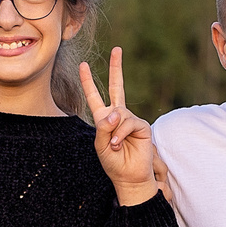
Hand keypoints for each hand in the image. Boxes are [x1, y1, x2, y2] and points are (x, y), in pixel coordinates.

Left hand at [79, 48, 156, 202]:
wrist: (130, 177)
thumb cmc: (113, 163)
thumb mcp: (100, 145)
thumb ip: (104, 127)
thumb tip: (116, 111)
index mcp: (103, 119)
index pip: (94, 97)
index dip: (88, 81)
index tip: (83, 65)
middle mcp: (118, 116)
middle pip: (117, 87)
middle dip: (116, 68)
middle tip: (117, 49)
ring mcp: (130, 119)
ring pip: (119, 114)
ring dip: (114, 131)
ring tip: (114, 146)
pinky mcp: (142, 126)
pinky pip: (128, 123)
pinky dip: (121, 134)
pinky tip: (120, 144)